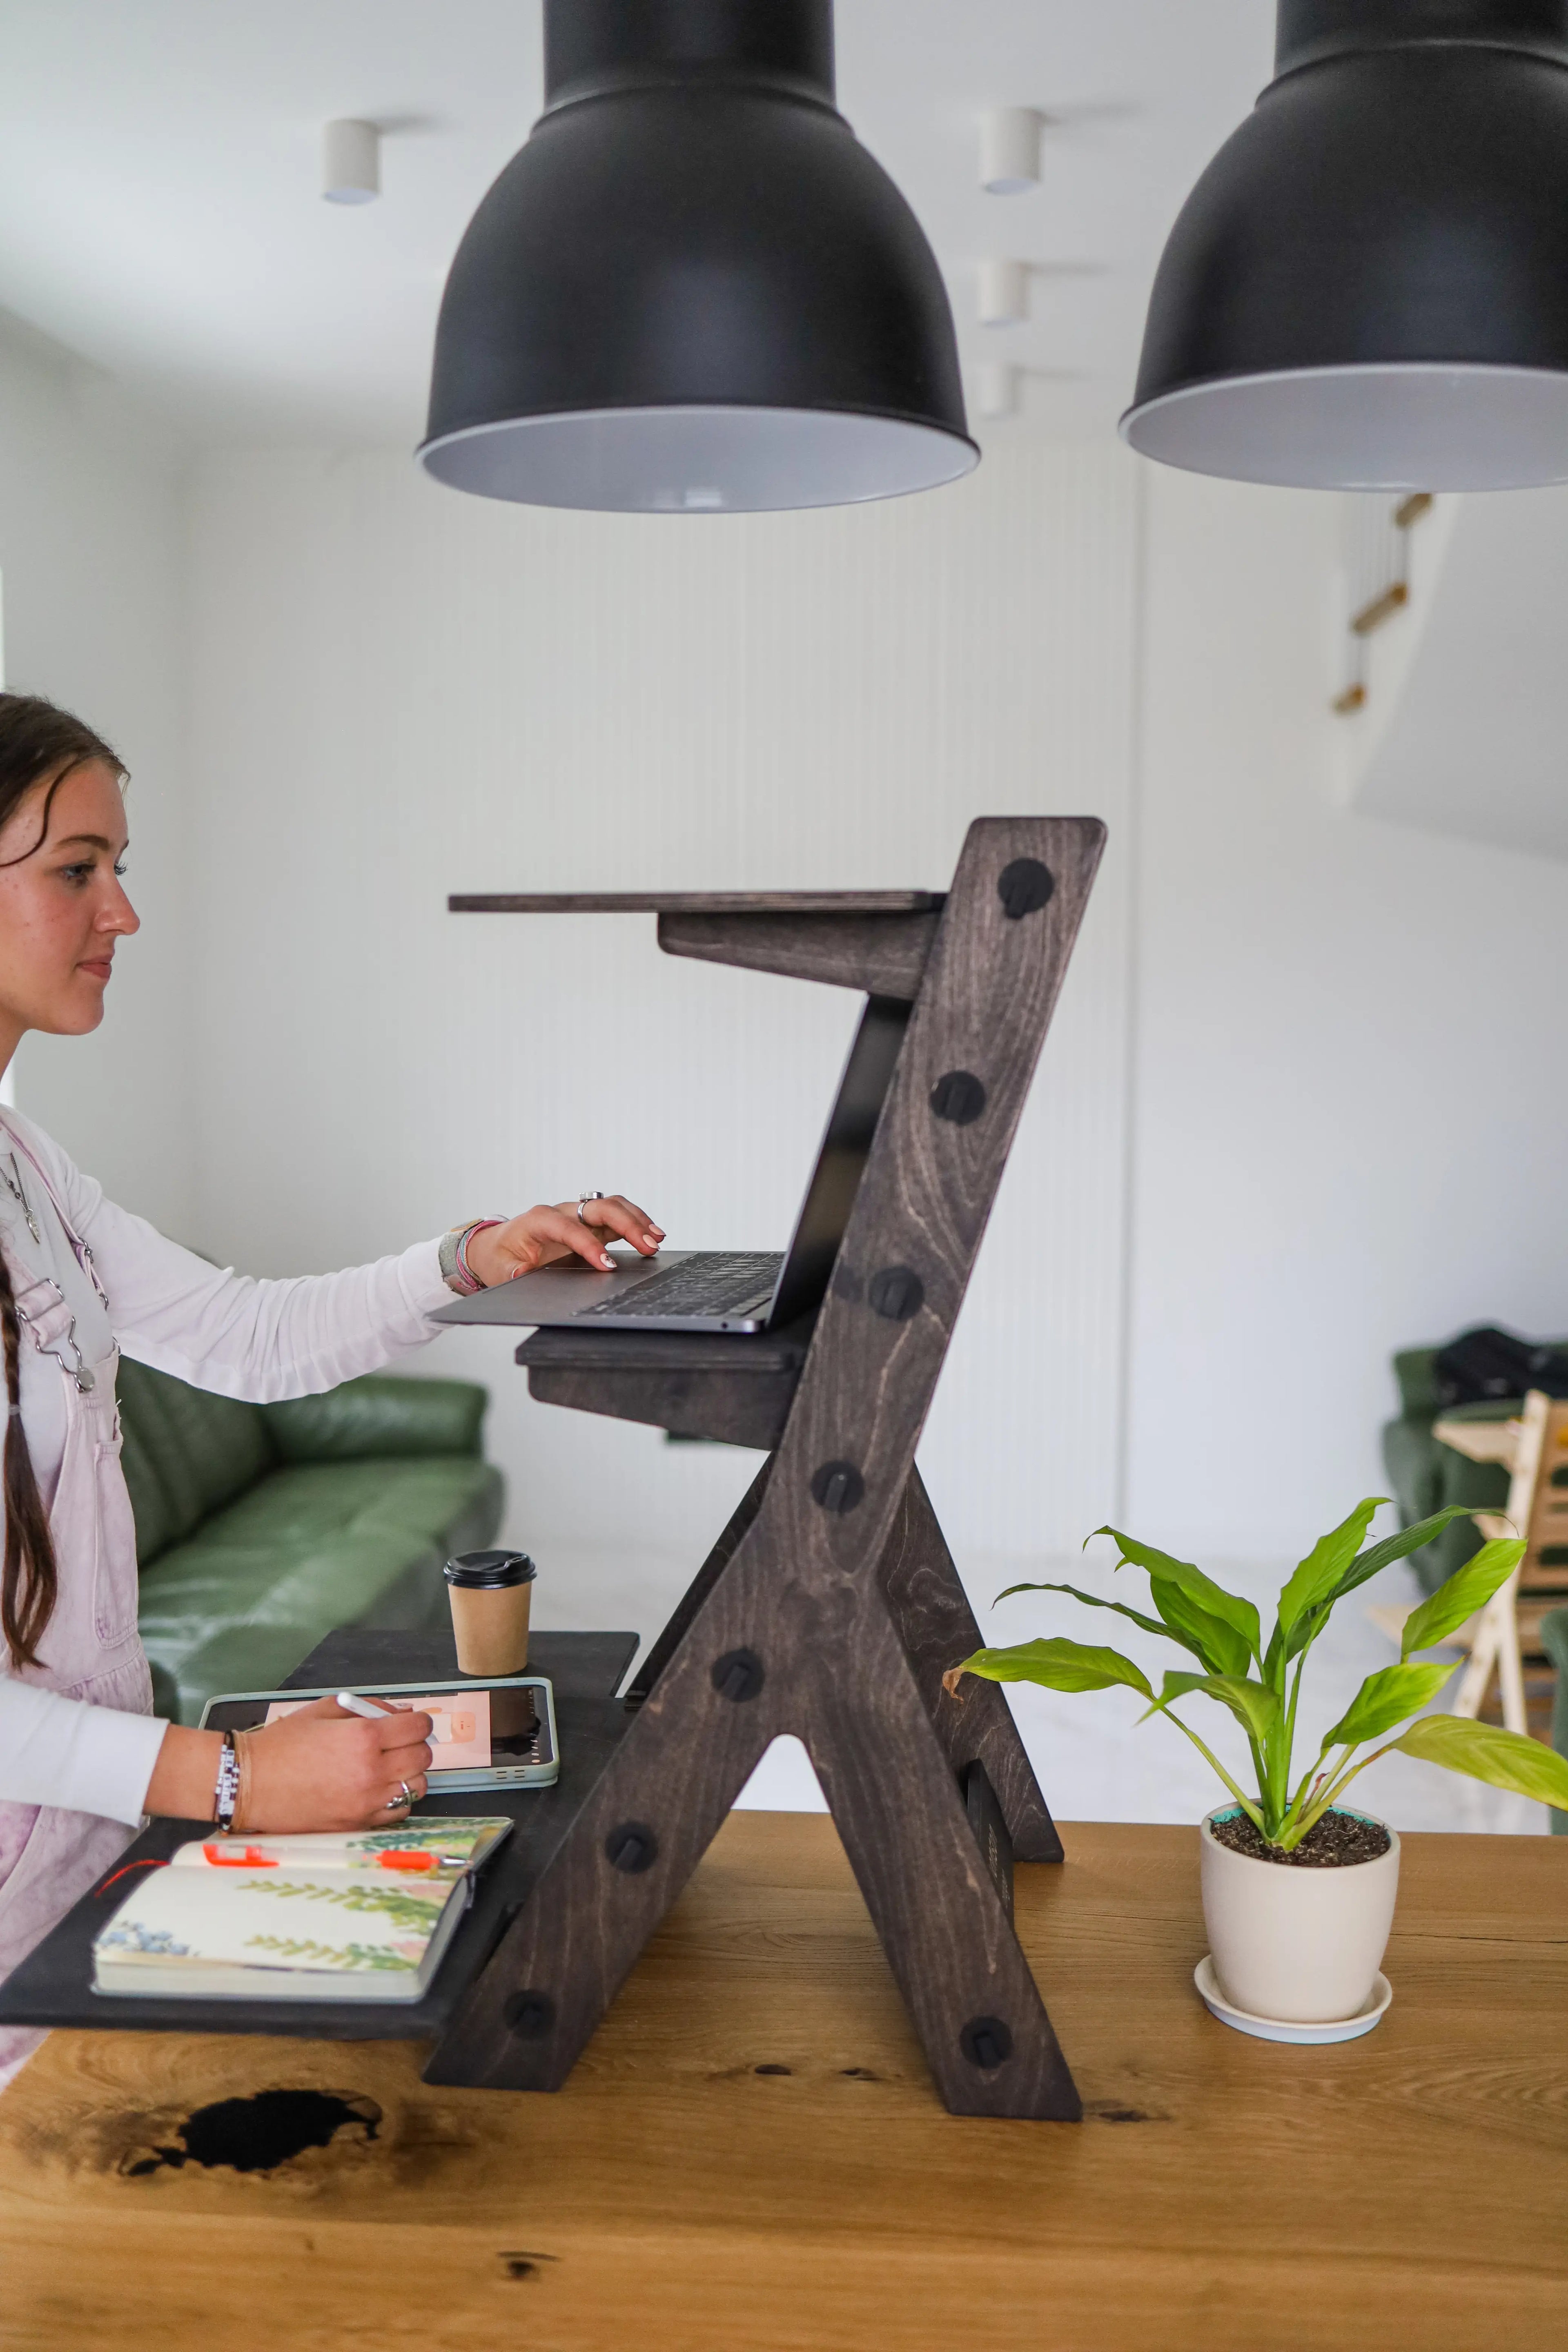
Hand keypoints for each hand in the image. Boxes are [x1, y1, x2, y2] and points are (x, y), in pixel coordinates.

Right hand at [144, 1699, 434, 1831]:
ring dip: (409, 1775)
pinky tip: (376, 1790)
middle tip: (397, 1744)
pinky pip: (398, 1812)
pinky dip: (395, 1800)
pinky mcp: (358, 1824)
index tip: (408, 1723)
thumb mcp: (324, 1710)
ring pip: (417, 1786)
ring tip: (388, 1769)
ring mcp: (366, 1802)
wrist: (250, 1784)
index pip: (418, 1727)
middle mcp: (372, 1771)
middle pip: (423, 1757)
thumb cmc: (283, 1744)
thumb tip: (400, 1712)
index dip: (417, 1722)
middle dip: (414, 1745)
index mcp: (364, 1737)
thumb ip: (367, 1707)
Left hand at [465, 1195, 664, 1282]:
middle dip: (627, 1224)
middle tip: (648, 1245)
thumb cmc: (501, 1256)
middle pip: (600, 1207)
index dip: (590, 1245)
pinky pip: (616, 1216)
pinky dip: (635, 1222)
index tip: (607, 1265)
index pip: (570, 1228)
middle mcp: (563, 1211)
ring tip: (657, 1239)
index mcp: (539, 1219)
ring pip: (613, 1206)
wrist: (500, 1246)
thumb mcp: (500, 1267)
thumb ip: (512, 1271)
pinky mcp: (590, 1223)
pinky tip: (652, 1235)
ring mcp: (578, 1214)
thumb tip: (523, 1271)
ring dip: (637, 1220)